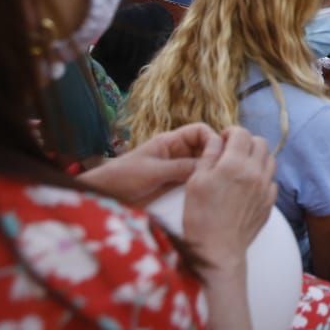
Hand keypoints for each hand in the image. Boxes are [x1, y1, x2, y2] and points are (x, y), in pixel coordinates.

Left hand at [77, 123, 219, 206]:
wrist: (106, 197)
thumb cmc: (124, 177)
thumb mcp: (154, 171)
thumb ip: (181, 168)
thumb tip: (209, 168)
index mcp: (171, 142)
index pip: (200, 132)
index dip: (212, 139)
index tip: (219, 156)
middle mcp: (177, 154)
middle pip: (205, 149)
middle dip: (215, 157)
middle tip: (223, 173)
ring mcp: (177, 171)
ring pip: (202, 167)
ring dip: (210, 173)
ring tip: (219, 185)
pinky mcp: (174, 187)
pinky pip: (194, 182)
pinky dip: (202, 186)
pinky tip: (207, 194)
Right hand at [182, 127, 276, 277]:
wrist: (218, 251)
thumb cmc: (201, 217)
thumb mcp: (196, 181)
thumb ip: (209, 156)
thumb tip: (217, 140)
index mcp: (234, 164)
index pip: (241, 133)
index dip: (230, 132)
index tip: (222, 140)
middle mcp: (255, 172)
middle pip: (260, 142)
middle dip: (245, 142)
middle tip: (232, 151)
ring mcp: (265, 188)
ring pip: (269, 159)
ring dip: (257, 157)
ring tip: (241, 166)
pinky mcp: (270, 202)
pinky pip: (271, 180)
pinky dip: (262, 176)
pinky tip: (248, 185)